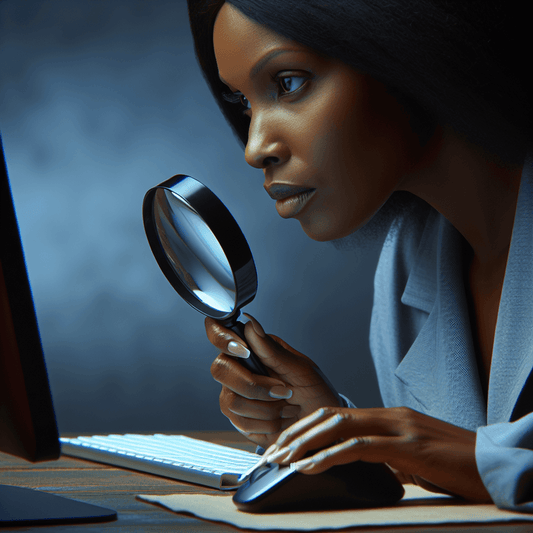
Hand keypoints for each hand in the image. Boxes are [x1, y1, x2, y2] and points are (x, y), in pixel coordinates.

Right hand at [206, 313, 342, 448]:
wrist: (320, 426)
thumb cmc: (314, 391)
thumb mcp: (300, 368)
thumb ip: (272, 349)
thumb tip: (250, 323)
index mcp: (253, 347)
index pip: (220, 332)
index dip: (222, 338)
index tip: (243, 351)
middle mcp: (239, 368)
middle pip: (220, 369)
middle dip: (253, 385)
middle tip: (283, 391)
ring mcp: (235, 393)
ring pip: (230, 399)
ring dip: (266, 408)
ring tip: (287, 407)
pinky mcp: (238, 418)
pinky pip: (239, 421)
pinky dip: (266, 423)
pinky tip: (280, 420)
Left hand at [262, 406, 491, 502]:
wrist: (495, 465)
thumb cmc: (455, 466)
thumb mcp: (413, 459)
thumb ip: (386, 458)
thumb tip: (362, 467)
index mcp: (387, 417)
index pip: (335, 415)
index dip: (304, 429)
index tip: (283, 447)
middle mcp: (388, 415)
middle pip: (329, 416)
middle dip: (295, 434)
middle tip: (270, 454)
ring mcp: (398, 426)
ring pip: (339, 426)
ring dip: (305, 444)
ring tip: (281, 461)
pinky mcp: (408, 445)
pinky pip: (360, 446)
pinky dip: (330, 456)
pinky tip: (311, 467)